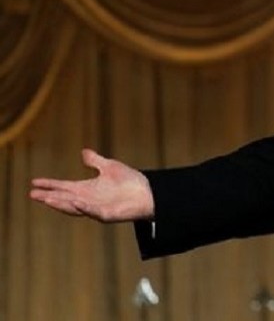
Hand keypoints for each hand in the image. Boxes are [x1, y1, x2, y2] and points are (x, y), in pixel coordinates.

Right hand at [30, 148, 154, 222]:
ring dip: (61, 204)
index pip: (64, 187)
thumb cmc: (130, 181)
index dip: (50, 184)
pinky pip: (94, 212)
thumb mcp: (110, 167)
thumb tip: (83, 151)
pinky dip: (84, 208)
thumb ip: (95, 161)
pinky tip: (75, 203)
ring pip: (74, 207)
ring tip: (47, 199)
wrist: (148, 193)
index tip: (34, 182)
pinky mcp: (107, 215)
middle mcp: (88, 200)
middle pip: (64, 198)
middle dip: (49, 196)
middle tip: (33, 194)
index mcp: (87, 189)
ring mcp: (96, 208)